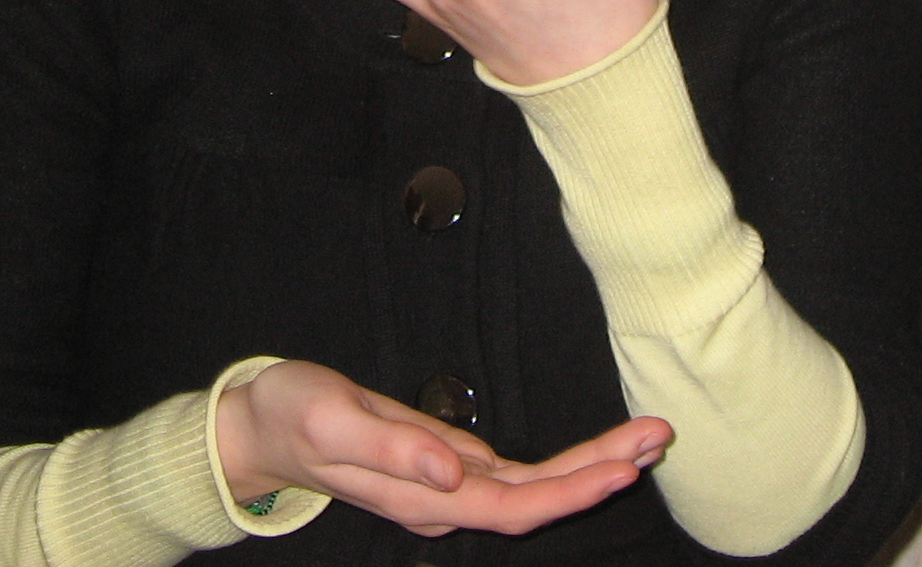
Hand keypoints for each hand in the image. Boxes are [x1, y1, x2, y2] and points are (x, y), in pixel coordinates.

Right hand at [215, 359, 666, 538]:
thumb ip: (391, 448)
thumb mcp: (332, 422)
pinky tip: (591, 449)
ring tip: (645, 438)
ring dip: (591, 465)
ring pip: (534, 487)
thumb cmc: (293, 418)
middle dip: (601, 471)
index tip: (623, 465)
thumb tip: (452, 470)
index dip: (573, 490)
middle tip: (659, 437)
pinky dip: (560, 460)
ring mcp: (447, 484)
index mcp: (423, 495)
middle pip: (539, 499)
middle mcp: (444, 498)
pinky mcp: (444, 463)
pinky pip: (516, 472)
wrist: (262, 428)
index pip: (515, 504)